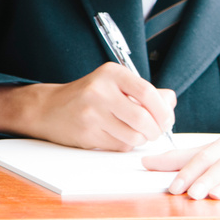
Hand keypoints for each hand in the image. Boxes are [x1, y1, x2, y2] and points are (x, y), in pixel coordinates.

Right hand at [0, 63, 176, 149]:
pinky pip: (119, 145)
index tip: (167, 119)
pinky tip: (119, 136)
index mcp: (111, 73)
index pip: (147, 92)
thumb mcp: (115, 84)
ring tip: (136, 133)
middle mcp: (100, 91)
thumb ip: (144, 92)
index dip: (163, 110)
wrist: (49, 108)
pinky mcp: (86, 133)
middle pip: (142, 118)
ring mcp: (91, 113)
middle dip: (155, 130)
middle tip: (156, 132)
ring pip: (132, 135)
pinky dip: (126, 145)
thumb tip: (170, 101)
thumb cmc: (88, 96)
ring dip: (141, 139)